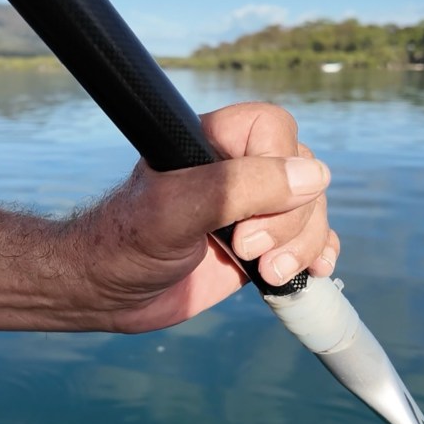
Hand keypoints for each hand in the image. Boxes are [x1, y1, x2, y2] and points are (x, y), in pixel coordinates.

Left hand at [69, 102, 339, 332]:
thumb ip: (239, 188)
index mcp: (213, 141)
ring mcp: (250, 209)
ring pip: (311, 209)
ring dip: (303, 244)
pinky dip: (316, 254)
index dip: (277, 170)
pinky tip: (310, 272)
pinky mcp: (259, 245)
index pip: (275, 129)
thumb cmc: (125, 244)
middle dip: (290, 221)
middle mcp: (236, 169)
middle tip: (247, 249)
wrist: (107, 294)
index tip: (246, 217)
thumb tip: (313, 177)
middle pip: (302, 173)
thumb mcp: (175, 210)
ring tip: (269, 273)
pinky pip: (309, 239)